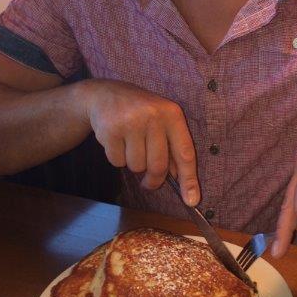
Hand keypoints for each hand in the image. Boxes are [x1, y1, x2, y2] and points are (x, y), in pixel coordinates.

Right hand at [80, 80, 198, 203]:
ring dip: (133, 165)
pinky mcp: (110, 130)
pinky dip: (117, 159)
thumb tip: (182, 180)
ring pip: (136, 167)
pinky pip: (117, 162)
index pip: (185, 153)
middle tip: (149, 183)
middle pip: (158, 166)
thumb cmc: (140, 113)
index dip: (189, 179)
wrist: (104, 95)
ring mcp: (130, 122)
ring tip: (130, 146)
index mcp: (172, 114)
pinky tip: (117, 141)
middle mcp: (153, 116)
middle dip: (154, 180)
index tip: (192, 201)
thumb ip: (173, 147)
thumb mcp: (161, 122)